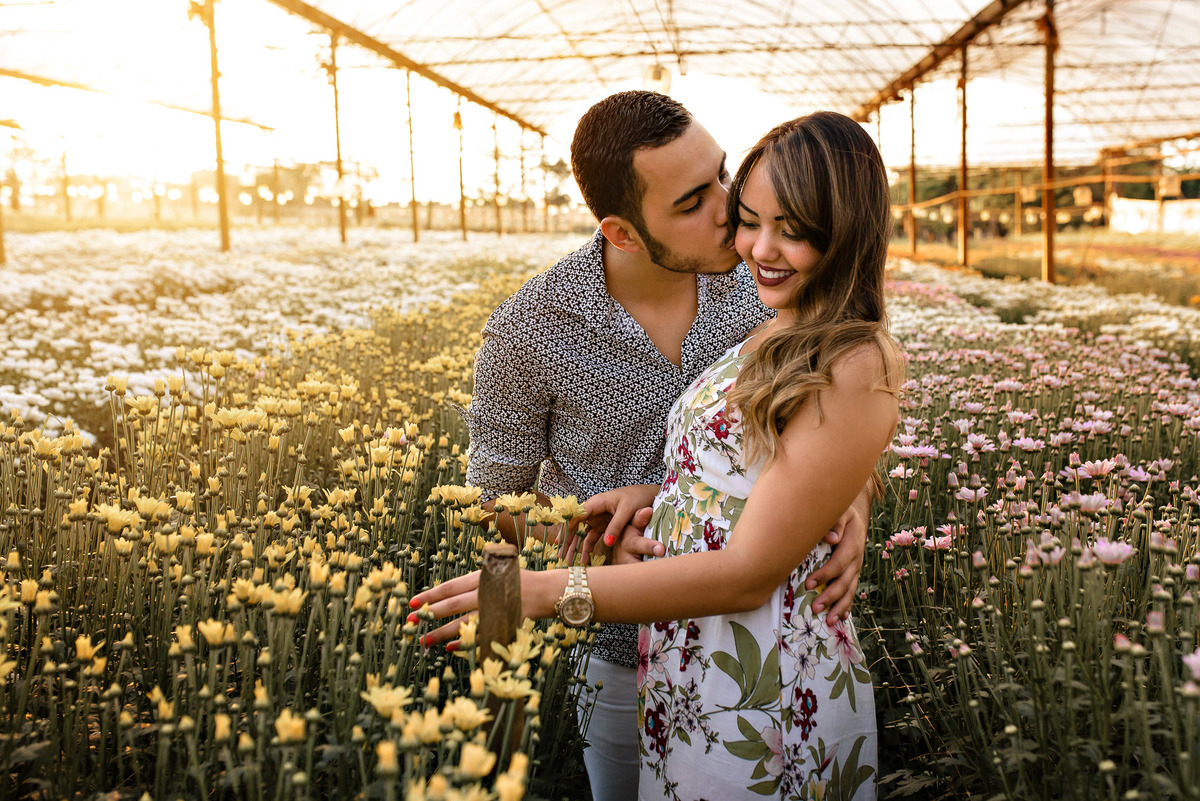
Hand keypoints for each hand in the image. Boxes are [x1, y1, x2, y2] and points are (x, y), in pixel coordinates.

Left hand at [408, 568, 564, 646]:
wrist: (547, 591)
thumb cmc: (517, 582)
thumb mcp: (494, 575)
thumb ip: (474, 584)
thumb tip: (448, 596)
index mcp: (481, 577)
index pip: (450, 587)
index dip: (430, 595)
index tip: (411, 602)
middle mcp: (485, 592)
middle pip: (452, 604)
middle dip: (429, 613)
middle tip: (409, 622)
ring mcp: (494, 608)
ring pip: (462, 622)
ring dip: (441, 632)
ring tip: (424, 641)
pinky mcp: (502, 622)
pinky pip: (479, 635)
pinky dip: (464, 642)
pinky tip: (449, 647)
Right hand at [568, 485, 657, 563]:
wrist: (648, 494)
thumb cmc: (637, 497)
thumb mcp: (627, 511)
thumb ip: (616, 526)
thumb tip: (607, 543)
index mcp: (597, 502)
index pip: (576, 516)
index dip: (567, 528)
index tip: (559, 542)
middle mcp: (594, 510)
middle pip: (576, 526)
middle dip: (567, 541)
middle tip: (560, 556)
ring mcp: (598, 519)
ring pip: (582, 534)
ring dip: (575, 547)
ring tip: (568, 561)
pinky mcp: (604, 526)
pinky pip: (592, 538)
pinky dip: (587, 548)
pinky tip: (584, 559)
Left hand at [805, 491, 868, 623]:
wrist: (853, 514)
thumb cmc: (840, 511)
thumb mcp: (840, 511)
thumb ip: (835, 523)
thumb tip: (831, 538)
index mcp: (852, 544)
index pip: (839, 563)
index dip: (825, 575)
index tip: (808, 584)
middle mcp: (857, 559)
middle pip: (845, 581)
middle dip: (831, 597)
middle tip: (815, 609)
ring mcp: (856, 567)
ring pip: (850, 590)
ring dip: (840, 606)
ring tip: (829, 621)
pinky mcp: (853, 572)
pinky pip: (851, 591)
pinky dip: (847, 605)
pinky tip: (841, 617)